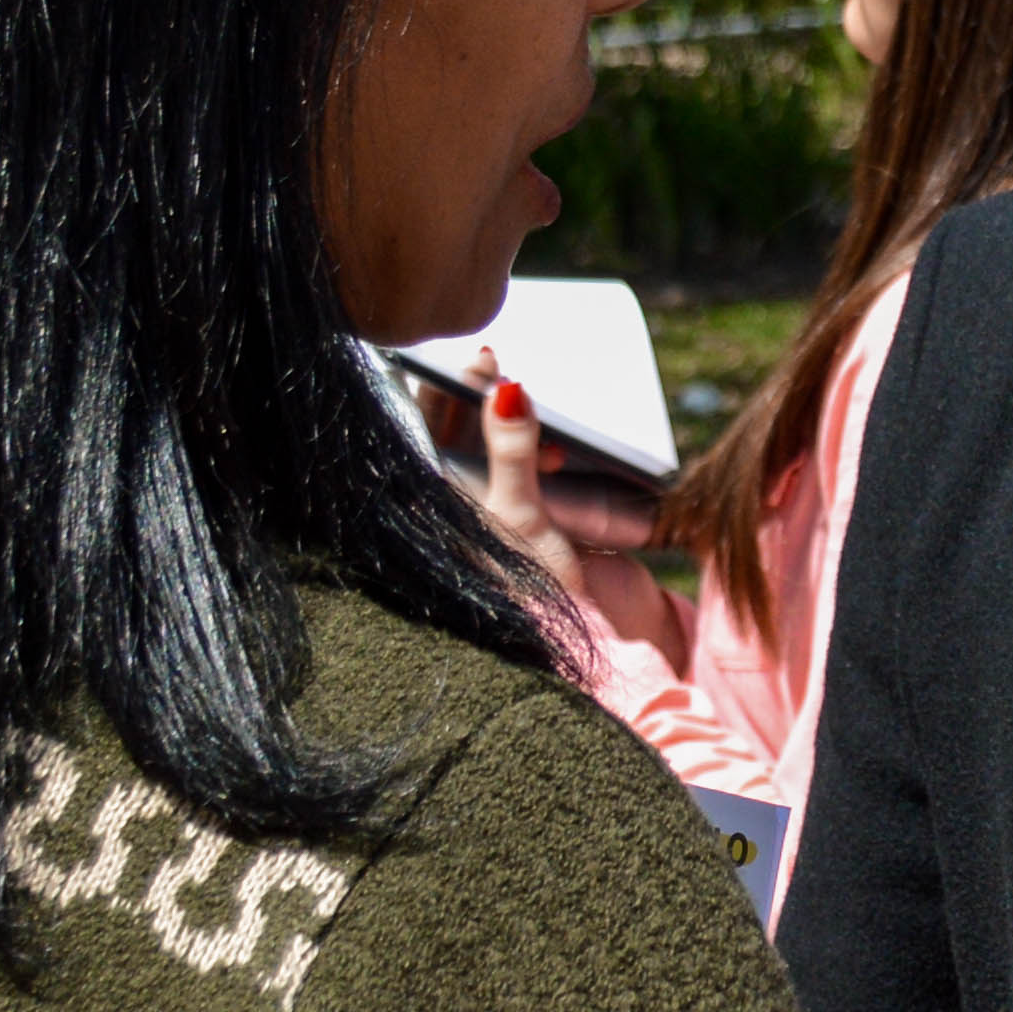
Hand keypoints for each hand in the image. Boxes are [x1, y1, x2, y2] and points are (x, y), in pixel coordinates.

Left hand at [451, 356, 687, 664]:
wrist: (587, 652)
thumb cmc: (535, 593)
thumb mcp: (519, 514)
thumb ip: (510, 450)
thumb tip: (505, 390)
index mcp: (440, 513)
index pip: (425, 437)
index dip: (445, 392)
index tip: (477, 359)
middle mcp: (460, 515)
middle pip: (458, 442)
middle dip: (483, 406)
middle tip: (503, 372)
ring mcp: (496, 522)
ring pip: (492, 457)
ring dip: (515, 432)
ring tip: (537, 418)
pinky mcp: (532, 531)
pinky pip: (526, 477)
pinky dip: (538, 458)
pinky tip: (557, 454)